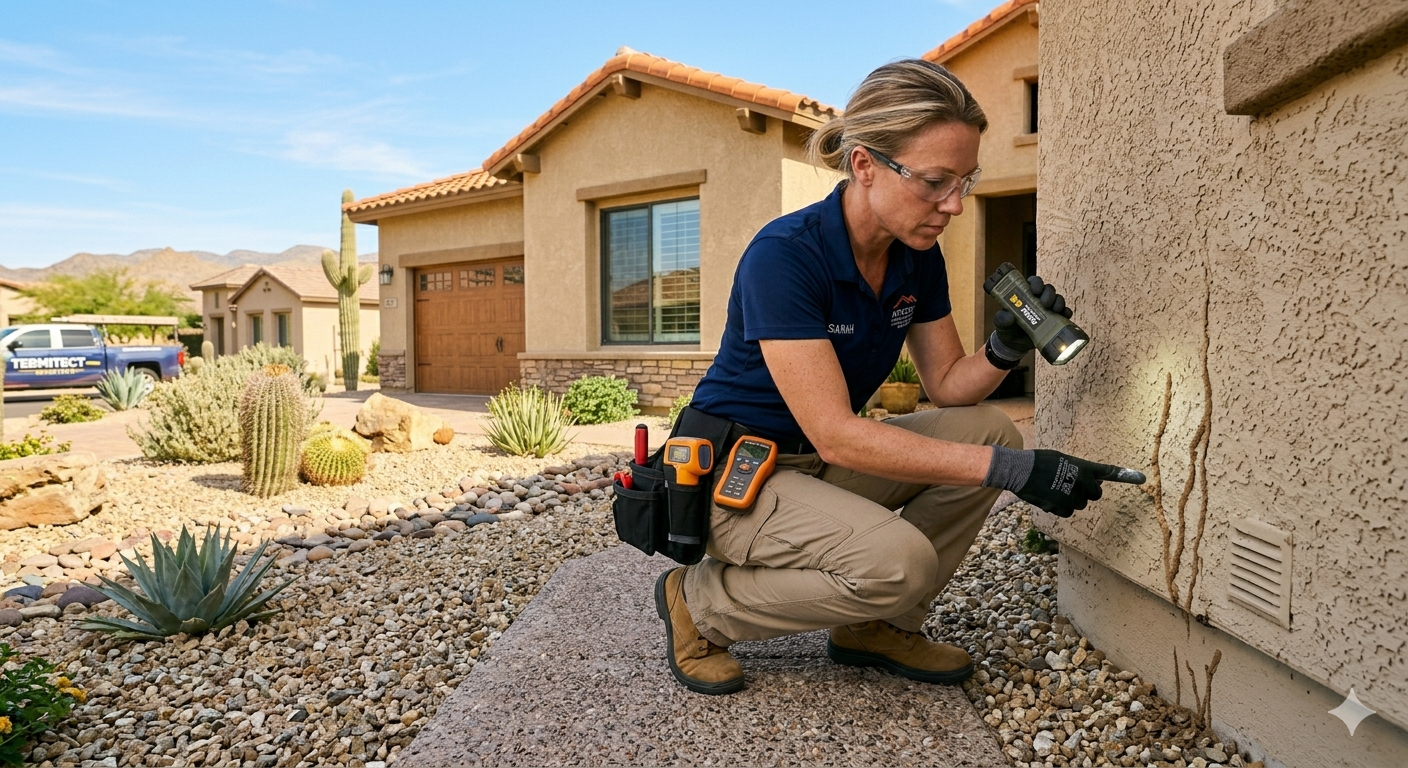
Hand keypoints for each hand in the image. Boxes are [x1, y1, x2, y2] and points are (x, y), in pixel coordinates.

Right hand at [984, 446, 1144, 516]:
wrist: (1020, 470)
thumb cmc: (1039, 461)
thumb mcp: (1062, 460)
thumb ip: (1078, 470)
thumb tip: (1090, 481)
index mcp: (1083, 468)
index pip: (1106, 472)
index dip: (1125, 475)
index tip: (1141, 478)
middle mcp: (1082, 483)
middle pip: (1095, 494)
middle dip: (1087, 492)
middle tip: (1073, 486)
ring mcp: (1072, 497)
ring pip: (1080, 504)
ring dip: (1072, 499)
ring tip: (1055, 489)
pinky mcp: (1061, 507)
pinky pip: (1068, 511)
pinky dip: (1061, 507)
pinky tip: (1049, 497)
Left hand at [985, 273, 1073, 362]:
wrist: (1014, 344)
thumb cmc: (1007, 328)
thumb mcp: (1001, 323)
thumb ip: (1002, 318)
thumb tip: (1010, 317)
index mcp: (1026, 294)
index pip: (1034, 282)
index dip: (1037, 283)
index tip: (1035, 290)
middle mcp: (1038, 299)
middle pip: (1048, 289)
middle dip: (1049, 294)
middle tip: (1045, 304)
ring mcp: (1048, 309)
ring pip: (1058, 299)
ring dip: (1058, 302)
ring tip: (1054, 310)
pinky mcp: (1055, 320)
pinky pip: (1064, 313)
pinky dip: (1066, 313)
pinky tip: (1065, 315)